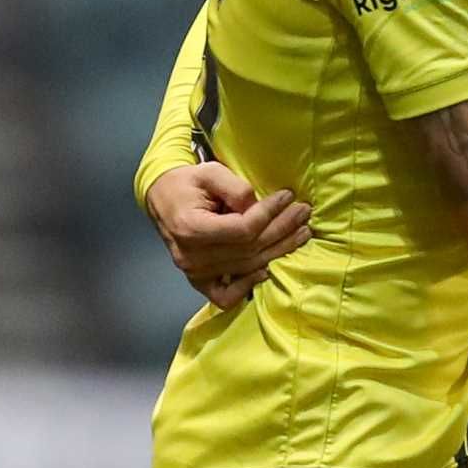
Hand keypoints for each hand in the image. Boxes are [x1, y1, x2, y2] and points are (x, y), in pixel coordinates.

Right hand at [145, 162, 311, 308]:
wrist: (163, 199)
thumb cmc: (187, 183)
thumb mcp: (210, 172)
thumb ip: (235, 188)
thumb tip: (257, 205)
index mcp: (190, 228)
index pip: (242, 229)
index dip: (268, 213)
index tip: (287, 196)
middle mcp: (191, 256)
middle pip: (249, 249)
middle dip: (282, 229)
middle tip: (304, 212)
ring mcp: (194, 272)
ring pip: (246, 268)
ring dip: (278, 251)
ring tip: (302, 233)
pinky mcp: (198, 280)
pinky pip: (225, 295)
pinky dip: (246, 287)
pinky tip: (267, 270)